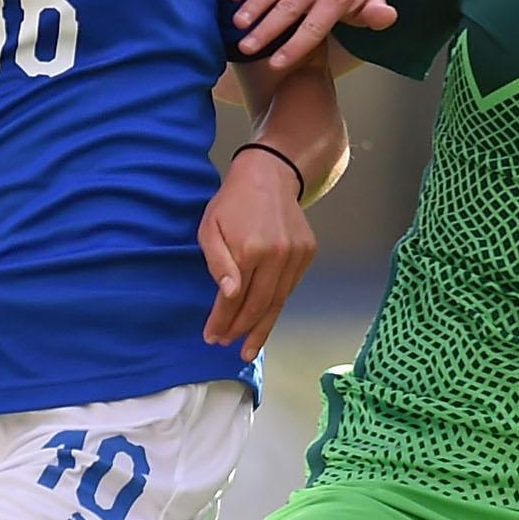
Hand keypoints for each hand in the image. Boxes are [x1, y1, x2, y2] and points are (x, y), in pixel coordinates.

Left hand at [198, 145, 318, 359]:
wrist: (269, 173)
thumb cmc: (232, 201)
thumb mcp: (210, 228)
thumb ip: (218, 263)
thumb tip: (230, 296)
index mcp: (250, 249)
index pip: (234, 298)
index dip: (222, 321)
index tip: (211, 337)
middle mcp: (278, 255)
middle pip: (259, 306)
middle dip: (241, 330)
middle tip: (227, 345)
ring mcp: (296, 255)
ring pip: (279, 301)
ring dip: (261, 326)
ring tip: (249, 346)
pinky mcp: (308, 252)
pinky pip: (290, 287)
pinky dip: (275, 305)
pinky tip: (263, 317)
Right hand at [230, 0, 393, 74]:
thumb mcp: (369, 2)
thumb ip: (376, 13)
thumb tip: (388, 17)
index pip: (314, 26)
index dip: (295, 46)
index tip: (277, 64)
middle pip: (288, 7)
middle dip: (267, 28)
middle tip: (248, 47)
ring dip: (253, 4)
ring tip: (237, 24)